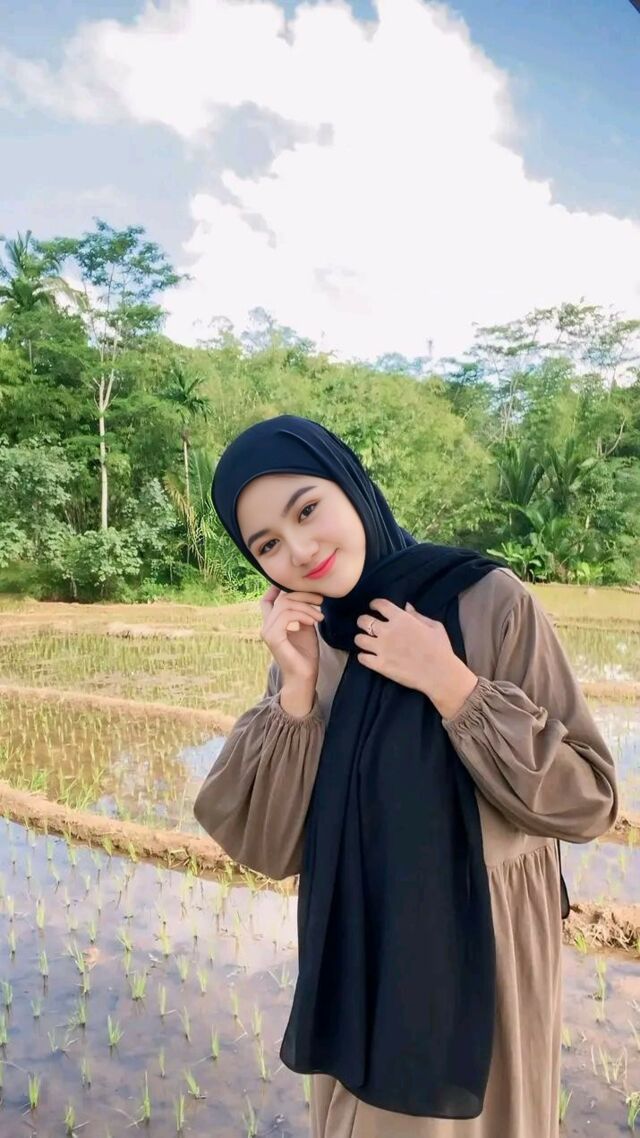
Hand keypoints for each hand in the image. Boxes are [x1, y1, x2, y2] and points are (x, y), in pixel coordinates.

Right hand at [259, 584, 324, 688]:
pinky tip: (314, 621)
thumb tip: (307, 598)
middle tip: (321, 600)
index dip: (277, 589)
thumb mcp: (305, 627)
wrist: (304, 676)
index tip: (297, 585)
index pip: (267, 600)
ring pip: (285, 605)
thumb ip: (302, 613)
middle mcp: (266, 626)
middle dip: (303, 595)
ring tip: (320, 616)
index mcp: (272, 624)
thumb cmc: (306, 654)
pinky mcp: (273, 637)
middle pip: (281, 598)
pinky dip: (303, 614)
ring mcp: (267, 631)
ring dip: (307, 607)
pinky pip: (286, 615)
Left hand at [354, 598, 478, 718]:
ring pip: (358, 639)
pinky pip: (361, 658)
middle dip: (363, 621)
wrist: (440, 674)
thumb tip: (406, 606)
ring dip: (361, 639)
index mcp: (401, 619)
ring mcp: (381, 648)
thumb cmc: (440, 649)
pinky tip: (368, 658)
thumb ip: (418, 615)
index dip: (374, 604)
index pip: (380, 605)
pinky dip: (363, 657)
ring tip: (366, 642)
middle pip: (363, 620)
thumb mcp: (434, 626)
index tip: (373, 607)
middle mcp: (387, 631)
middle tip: (366, 626)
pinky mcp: (379, 665)